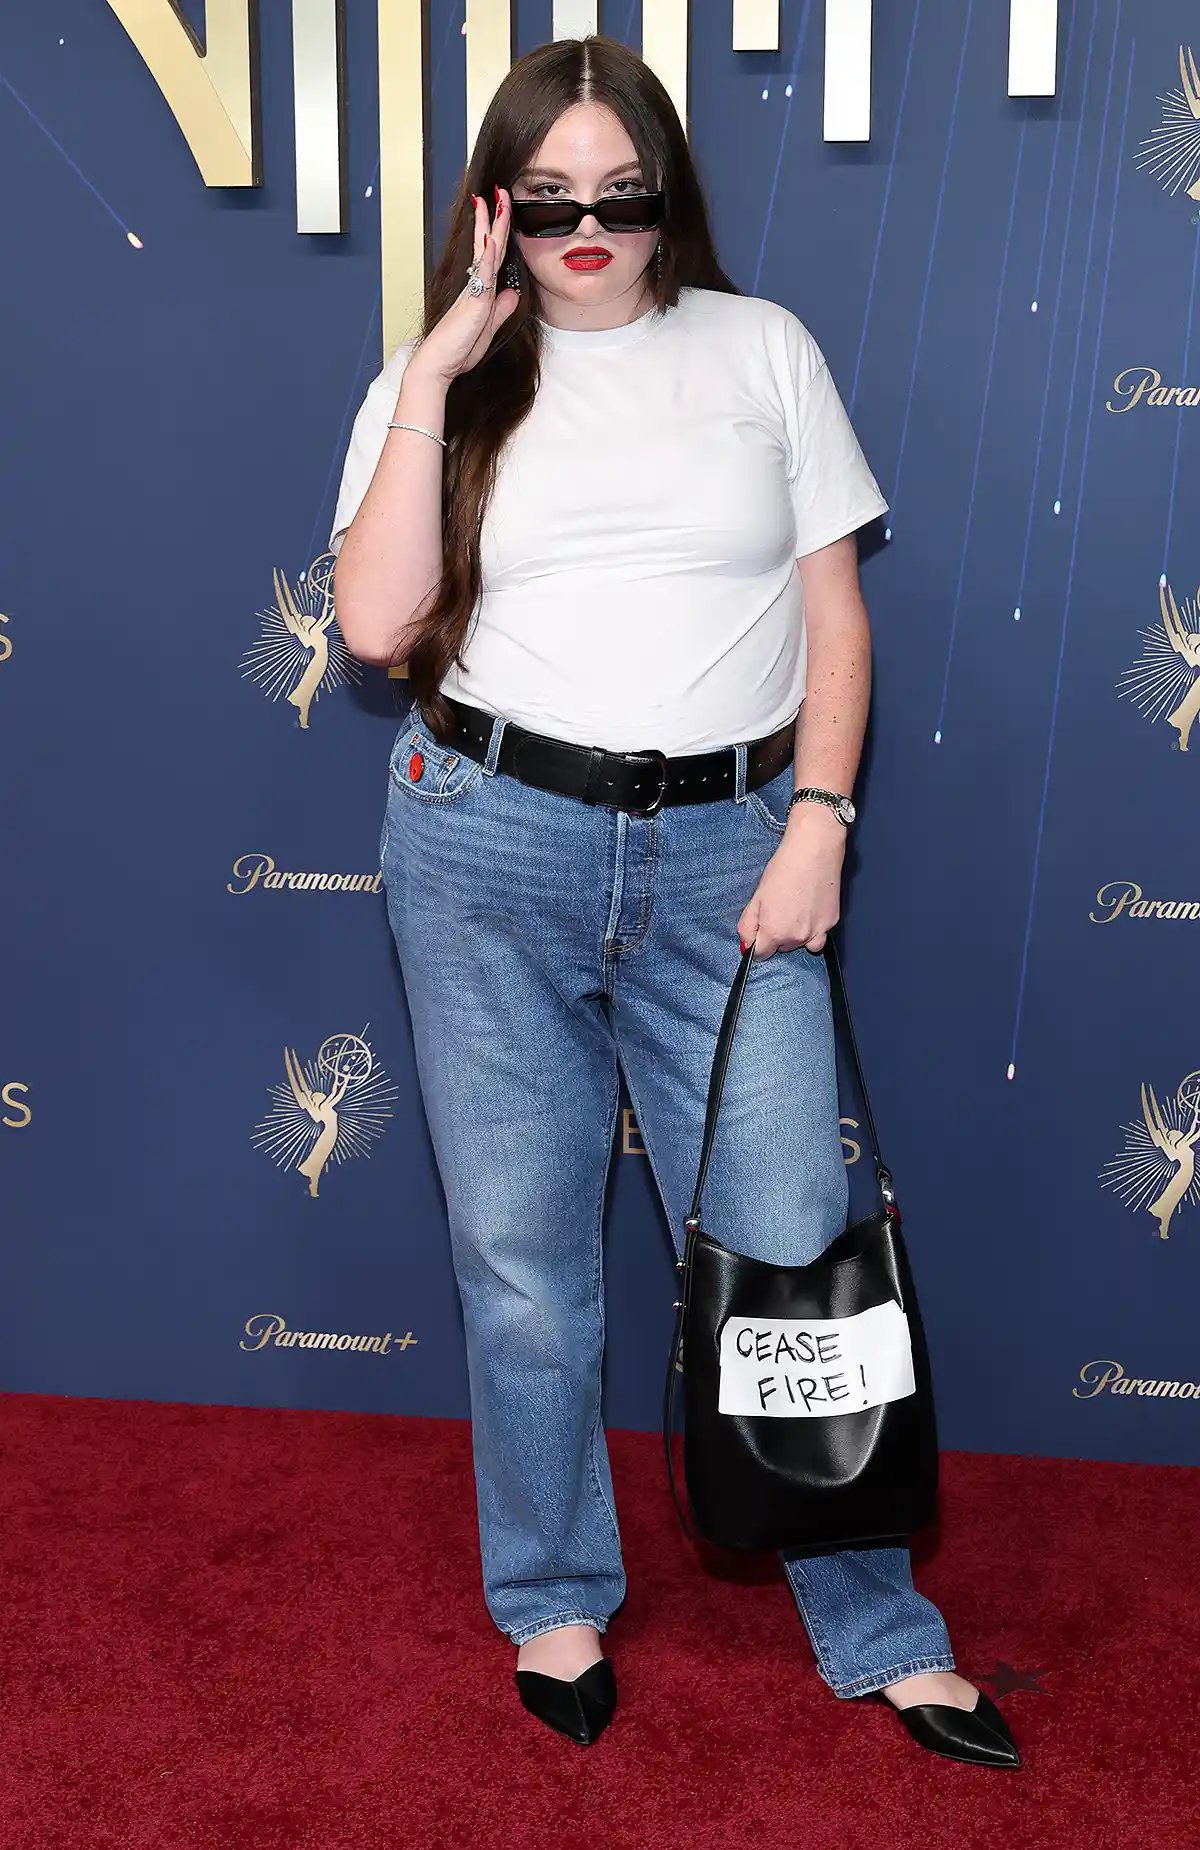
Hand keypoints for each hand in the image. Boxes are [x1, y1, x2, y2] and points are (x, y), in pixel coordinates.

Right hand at [409, 185, 520, 384]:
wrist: (438, 365)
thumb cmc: (458, 351)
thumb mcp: (487, 328)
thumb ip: (500, 310)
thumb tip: (511, 292)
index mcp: (480, 291)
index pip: (493, 255)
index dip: (498, 231)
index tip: (500, 209)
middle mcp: (476, 286)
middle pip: (490, 245)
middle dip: (496, 216)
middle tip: (499, 190)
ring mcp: (474, 291)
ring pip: (486, 252)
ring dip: (491, 224)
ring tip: (494, 199)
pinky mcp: (473, 302)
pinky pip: (482, 274)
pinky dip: (487, 255)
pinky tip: (490, 238)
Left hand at [736, 805, 846, 958]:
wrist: (814, 850)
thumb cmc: (783, 869)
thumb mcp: (757, 897)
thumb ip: (748, 925)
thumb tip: (746, 945)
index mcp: (774, 932)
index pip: (761, 954)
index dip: (757, 943)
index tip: (760, 930)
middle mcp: (796, 938)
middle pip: (782, 948)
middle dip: (778, 935)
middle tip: (779, 910)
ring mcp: (817, 932)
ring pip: (802, 944)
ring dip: (797, 935)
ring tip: (796, 911)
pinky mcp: (832, 922)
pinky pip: (820, 935)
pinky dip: (815, 928)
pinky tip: (811, 909)